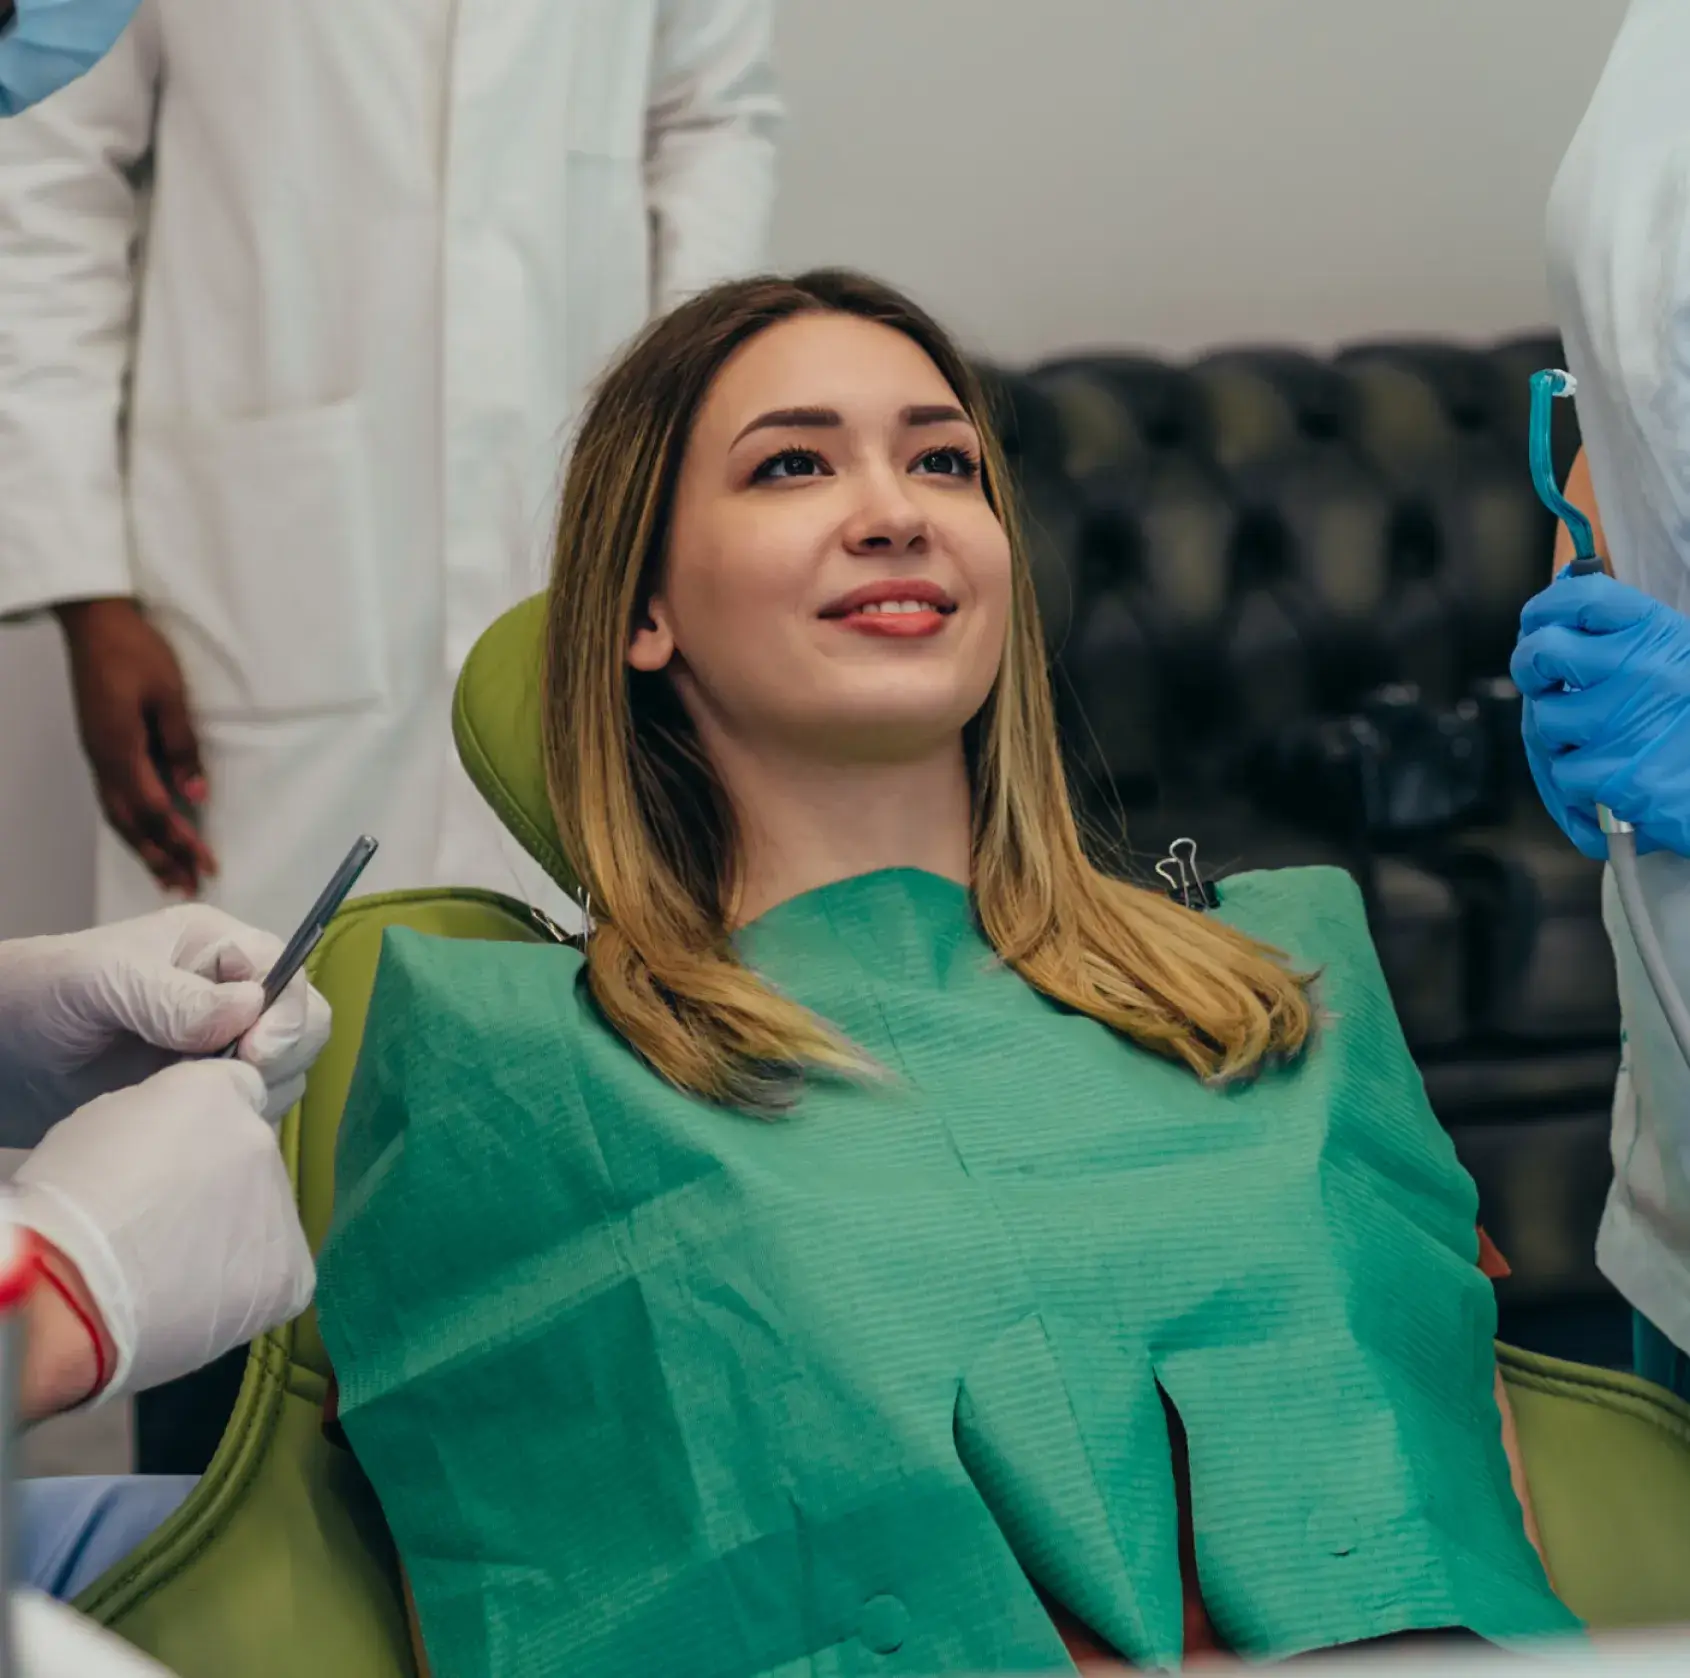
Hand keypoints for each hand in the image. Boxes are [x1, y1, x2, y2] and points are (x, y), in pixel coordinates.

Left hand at [0, 903, 332, 1141]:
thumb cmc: (38, 994)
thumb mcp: (101, 980)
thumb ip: (173, 995)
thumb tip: (249, 1008)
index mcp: (217, 949)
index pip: (288, 971)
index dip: (285, 1011)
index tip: (256, 1049)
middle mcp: (231, 995)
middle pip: (305, 1021)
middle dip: (283, 1053)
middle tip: (236, 1078)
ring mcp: (221, 1047)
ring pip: (287, 1070)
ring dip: (257, 1090)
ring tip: (195, 1099)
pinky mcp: (205, 1092)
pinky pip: (253, 1108)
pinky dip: (236, 1120)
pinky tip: (191, 1122)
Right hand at [9, 1058, 315, 1401]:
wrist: (71, 1286)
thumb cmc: (65, 1204)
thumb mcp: (104, 1122)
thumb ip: (163, 1117)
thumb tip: (178, 1136)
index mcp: (216, 1091)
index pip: (238, 1090)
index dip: (207, 1129)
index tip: (178, 1161)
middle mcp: (262, 1138)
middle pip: (253, 1160)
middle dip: (221, 1187)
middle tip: (166, 1225)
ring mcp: (281, 1204)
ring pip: (265, 1220)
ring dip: (233, 1239)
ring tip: (172, 1272)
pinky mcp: (289, 1270)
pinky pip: (277, 1276)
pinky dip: (245, 1291)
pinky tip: (197, 1300)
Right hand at [55, 598, 217, 894]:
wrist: (94, 623)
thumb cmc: (136, 653)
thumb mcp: (169, 697)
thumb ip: (182, 748)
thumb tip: (196, 796)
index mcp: (120, 751)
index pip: (156, 811)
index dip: (182, 842)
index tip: (207, 866)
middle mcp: (103, 761)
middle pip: (131, 824)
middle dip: (160, 858)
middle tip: (186, 887)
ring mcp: (97, 755)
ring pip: (117, 816)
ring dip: (143, 848)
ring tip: (166, 876)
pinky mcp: (99, 746)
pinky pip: (113, 799)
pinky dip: (130, 825)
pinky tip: (144, 835)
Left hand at [1511, 573, 1689, 857]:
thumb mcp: (1675, 660)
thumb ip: (1624, 633)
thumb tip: (1562, 580)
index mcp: (1661, 635)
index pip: (1582, 598)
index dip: (1546, 608)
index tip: (1537, 622)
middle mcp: (1645, 672)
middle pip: (1541, 653)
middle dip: (1532, 669)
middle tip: (1546, 683)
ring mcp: (1629, 724)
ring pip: (1546, 720)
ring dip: (1563, 736)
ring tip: (1606, 742)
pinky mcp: (1619, 779)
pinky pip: (1565, 772)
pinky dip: (1582, 783)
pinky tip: (1616, 781)